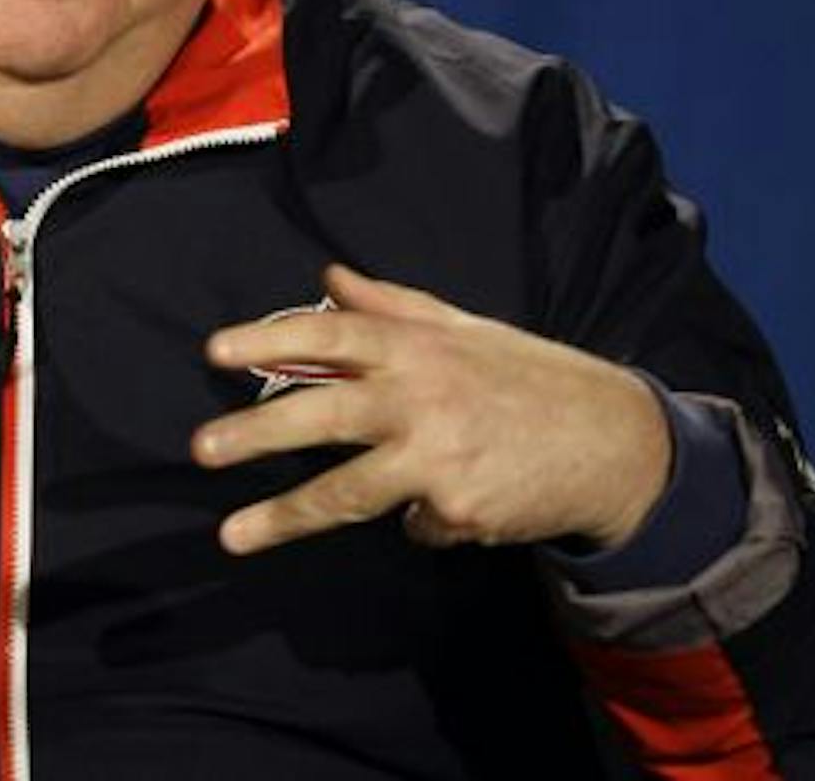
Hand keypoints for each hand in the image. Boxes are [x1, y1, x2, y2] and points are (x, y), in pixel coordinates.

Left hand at [192, 264, 667, 555]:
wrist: (614, 444)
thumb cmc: (528, 378)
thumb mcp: (465, 329)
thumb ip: (391, 306)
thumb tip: (328, 277)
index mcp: (418, 347)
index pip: (330, 336)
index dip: (269, 339)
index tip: (215, 352)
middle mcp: (422, 399)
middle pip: (322, 417)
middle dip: (255, 434)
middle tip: (200, 449)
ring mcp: (438, 461)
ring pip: (345, 493)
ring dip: (283, 516)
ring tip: (229, 536)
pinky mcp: (457, 513)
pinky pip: (410, 523)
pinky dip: (417, 516)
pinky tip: (453, 500)